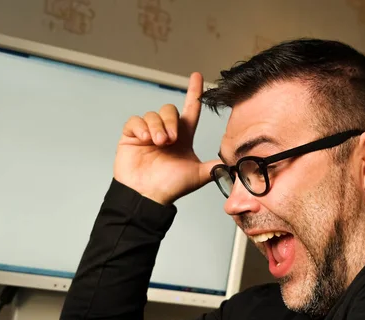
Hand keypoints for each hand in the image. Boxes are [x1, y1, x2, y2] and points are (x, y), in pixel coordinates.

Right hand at [114, 72, 220, 204]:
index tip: (197, 76)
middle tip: (170, 140)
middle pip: (169, 110)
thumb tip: (233, 164)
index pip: (190, 109)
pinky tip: (145, 139)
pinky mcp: (131, 136)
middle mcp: (166, 132)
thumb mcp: (197, 176)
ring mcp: (148, 134)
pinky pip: (136, 120)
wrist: (147, 196)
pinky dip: (141, 127)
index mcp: (183, 137)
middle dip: (171, 122)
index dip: (194, 92)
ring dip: (157, 126)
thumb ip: (214, 167)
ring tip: (158, 143)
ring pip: (153, 114)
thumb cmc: (170, 187)